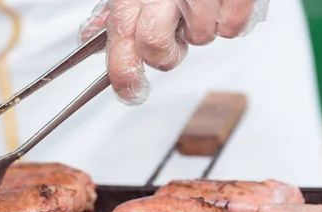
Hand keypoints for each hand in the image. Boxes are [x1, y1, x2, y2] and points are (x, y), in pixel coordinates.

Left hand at [80, 0, 269, 104]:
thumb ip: (116, 9)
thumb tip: (90, 35)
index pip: (122, 36)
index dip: (123, 72)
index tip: (130, 91)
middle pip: (155, 47)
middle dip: (166, 51)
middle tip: (175, 31)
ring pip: (199, 38)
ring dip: (202, 25)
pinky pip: (231, 27)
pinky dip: (230, 16)